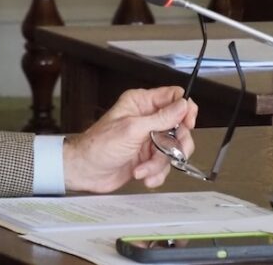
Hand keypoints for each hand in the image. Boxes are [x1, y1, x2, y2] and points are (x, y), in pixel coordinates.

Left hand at [62, 86, 197, 192]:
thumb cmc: (98, 145)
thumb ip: (161, 118)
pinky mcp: (147, 158)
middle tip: (173, 152)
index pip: (173, 97)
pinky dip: (155, 173)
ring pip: (173, 149)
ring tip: (144, 169)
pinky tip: (143, 176)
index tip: (187, 123)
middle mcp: (147, 119)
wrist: (84, 171)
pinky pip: (164, 165)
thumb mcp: (133, 129)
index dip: (184, 109)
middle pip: (179, 126)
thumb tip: (183, 106)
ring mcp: (148, 139)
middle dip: (176, 144)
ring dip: (160, 163)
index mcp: (141, 103)